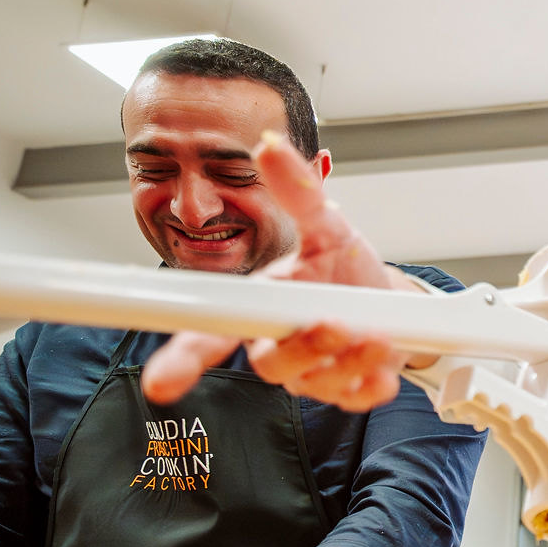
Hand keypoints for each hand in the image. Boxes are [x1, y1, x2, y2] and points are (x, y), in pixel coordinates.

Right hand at [141, 132, 409, 411]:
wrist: (387, 297)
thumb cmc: (343, 267)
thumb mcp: (326, 225)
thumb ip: (298, 191)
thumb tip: (269, 147)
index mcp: (258, 307)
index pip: (206, 335)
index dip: (180, 360)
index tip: (160, 383)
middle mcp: (277, 344)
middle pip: (270, 364)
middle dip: (303, 348)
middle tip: (333, 323)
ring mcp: (311, 373)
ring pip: (314, 383)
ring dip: (347, 361)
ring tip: (374, 333)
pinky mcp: (346, 390)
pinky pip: (352, 399)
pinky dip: (371, 383)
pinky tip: (384, 365)